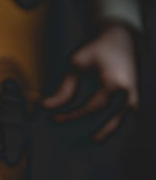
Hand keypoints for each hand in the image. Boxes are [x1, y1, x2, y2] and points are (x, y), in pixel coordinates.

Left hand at [43, 24, 138, 141]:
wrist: (120, 37)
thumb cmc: (96, 49)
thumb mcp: (76, 63)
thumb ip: (63, 87)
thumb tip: (46, 106)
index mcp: (115, 83)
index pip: (92, 108)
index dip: (73, 116)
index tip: (55, 118)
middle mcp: (128, 93)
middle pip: (110, 121)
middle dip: (89, 131)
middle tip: (70, 140)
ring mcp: (134, 97)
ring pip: (121, 123)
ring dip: (105, 133)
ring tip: (89, 142)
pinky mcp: (134, 98)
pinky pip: (126, 118)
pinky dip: (113, 126)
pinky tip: (101, 132)